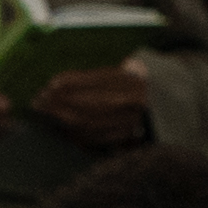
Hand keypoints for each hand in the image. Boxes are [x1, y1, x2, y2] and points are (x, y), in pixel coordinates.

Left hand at [27, 61, 152, 148]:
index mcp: (134, 80)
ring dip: (61, 119)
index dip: (70, 83)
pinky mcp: (124, 140)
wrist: (168, 107)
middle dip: (59, 103)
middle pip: (88, 104)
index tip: (50, 84)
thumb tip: (61, 81)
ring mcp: (130, 123)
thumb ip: (103, 72)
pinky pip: (93, 139)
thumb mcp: (128, 68)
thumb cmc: (138, 82)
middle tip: (39, 100)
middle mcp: (133, 102)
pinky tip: (58, 127)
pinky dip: (71, 133)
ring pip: (88, 123)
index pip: (95, 81)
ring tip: (45, 112)